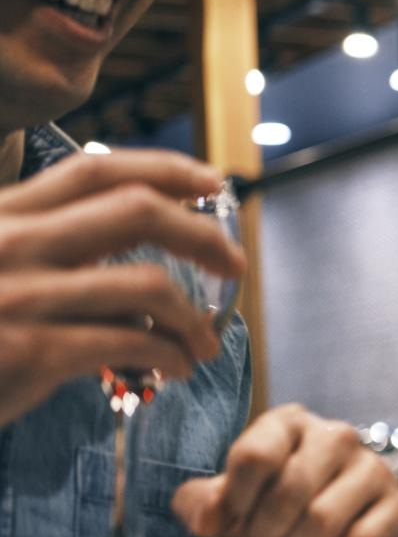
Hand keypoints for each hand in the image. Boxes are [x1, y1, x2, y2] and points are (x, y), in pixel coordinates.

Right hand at [0, 150, 244, 425]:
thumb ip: (49, 257)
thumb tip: (136, 272)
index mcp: (0, 215)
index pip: (94, 169)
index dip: (165, 168)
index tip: (216, 183)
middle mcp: (9, 242)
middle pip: (135, 210)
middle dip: (202, 234)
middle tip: (235, 265)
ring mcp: (16, 295)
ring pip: (145, 285)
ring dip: (192, 318)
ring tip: (204, 344)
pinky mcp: (23, 350)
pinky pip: (127, 343)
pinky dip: (168, 355)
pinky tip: (175, 369)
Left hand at [172, 404, 397, 536]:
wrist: (321, 523)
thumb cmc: (265, 502)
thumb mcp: (221, 498)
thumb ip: (198, 504)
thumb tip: (207, 521)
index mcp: (288, 423)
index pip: (255, 456)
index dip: (232, 502)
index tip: (223, 524)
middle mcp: (336, 435)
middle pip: (289, 493)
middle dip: (264, 533)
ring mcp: (373, 468)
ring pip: (323, 520)